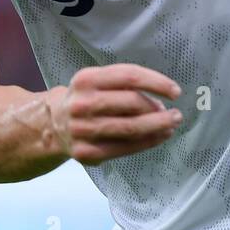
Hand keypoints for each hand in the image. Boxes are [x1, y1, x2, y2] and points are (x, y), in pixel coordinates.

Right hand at [48, 63, 182, 164]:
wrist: (54, 125)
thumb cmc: (87, 99)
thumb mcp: (97, 82)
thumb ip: (125, 85)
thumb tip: (161, 102)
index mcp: (86, 79)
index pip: (129, 76)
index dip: (157, 82)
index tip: (176, 91)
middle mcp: (82, 103)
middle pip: (132, 103)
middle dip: (159, 110)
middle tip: (174, 114)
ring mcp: (82, 129)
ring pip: (131, 128)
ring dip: (158, 127)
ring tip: (171, 125)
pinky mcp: (85, 152)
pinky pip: (124, 148)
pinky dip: (147, 143)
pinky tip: (159, 138)